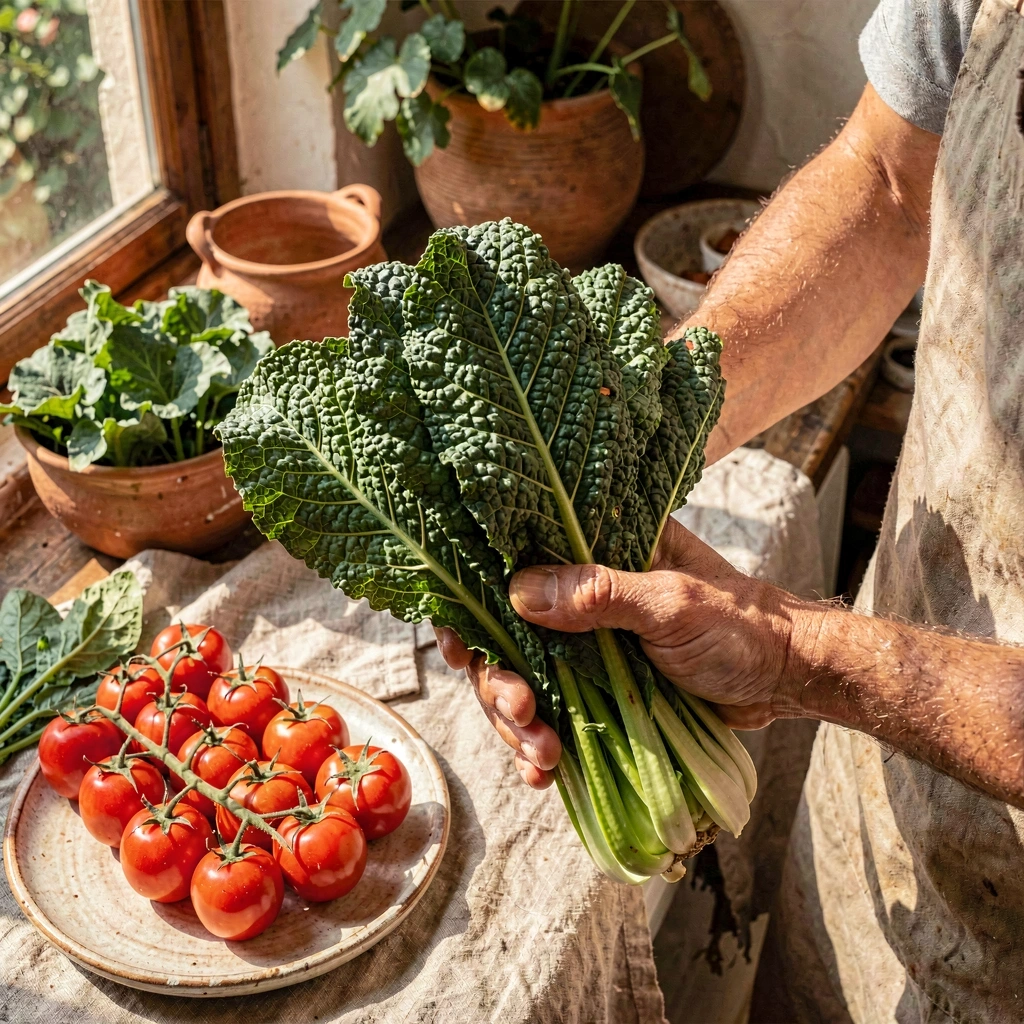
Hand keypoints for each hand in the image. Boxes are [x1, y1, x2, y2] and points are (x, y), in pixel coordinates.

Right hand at [435, 517, 806, 787]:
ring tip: (544, 758)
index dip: (474, 606)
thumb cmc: (739, 625)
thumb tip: (519, 592)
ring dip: (519, 724)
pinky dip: (541, 746)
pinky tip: (544, 774)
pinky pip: (553, 715)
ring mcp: (585, 645)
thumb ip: (601, 593)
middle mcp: (579, 594)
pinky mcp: (598, 687)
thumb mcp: (672, 603)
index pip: (513, 566)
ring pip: (523, 681)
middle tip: (522, 714)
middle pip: (505, 636)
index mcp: (593, 551)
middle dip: (501, 682)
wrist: (784, 676)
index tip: (461, 647)